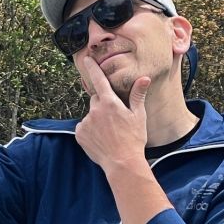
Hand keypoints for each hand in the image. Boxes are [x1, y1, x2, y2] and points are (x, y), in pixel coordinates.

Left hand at [74, 58, 150, 172]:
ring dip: (97, 119)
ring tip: (109, 133)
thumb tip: (144, 78)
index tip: (87, 60)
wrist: (122, 163)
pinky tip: (100, 139)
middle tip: (114, 119)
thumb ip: (137, 95)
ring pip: (90, 115)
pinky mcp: (79, 134)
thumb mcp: (139, 116)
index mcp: (110, 103)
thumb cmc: (134, 139)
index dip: (93, 68)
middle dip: (103, 104)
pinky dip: (89, 130)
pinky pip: (83, 127)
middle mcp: (95, 110)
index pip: (99, 80)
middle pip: (96, 100)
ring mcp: (86, 123)